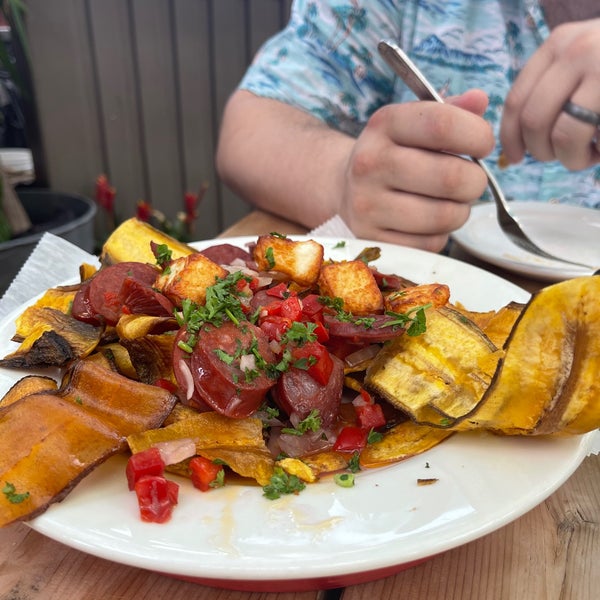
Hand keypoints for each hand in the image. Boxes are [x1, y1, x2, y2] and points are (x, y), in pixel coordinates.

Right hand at [338, 89, 494, 251]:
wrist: (345, 189)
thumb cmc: (393, 153)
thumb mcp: (412, 124)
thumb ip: (449, 111)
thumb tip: (481, 99)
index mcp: (383, 125)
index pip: (443, 125)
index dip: (477, 136)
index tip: (482, 145)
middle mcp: (369, 163)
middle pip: (451, 177)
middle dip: (476, 181)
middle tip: (471, 181)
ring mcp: (367, 205)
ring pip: (444, 215)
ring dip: (461, 211)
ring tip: (450, 202)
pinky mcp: (372, 239)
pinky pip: (430, 244)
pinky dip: (441, 235)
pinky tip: (429, 223)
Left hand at [500, 19, 599, 169]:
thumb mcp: (581, 58)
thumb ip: (551, 88)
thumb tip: (514, 144)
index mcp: (558, 44)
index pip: (515, 99)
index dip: (509, 137)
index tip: (515, 157)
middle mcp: (577, 51)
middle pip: (534, 121)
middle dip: (542, 152)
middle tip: (560, 157)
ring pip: (565, 135)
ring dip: (572, 158)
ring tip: (588, 155)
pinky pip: (598, 139)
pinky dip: (599, 153)